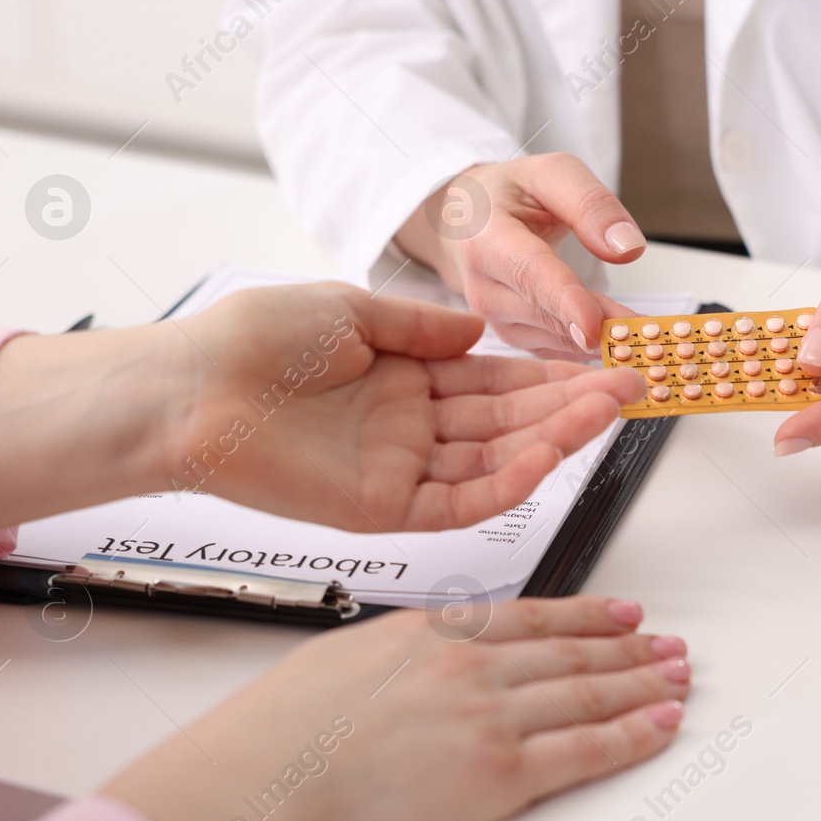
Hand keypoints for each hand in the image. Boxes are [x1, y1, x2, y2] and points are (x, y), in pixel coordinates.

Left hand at [0, 283, 643, 532]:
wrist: (190, 389)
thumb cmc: (251, 342)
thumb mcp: (350, 310)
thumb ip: (421, 325)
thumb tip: (478, 327)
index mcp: (402, 379)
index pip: (494, 381)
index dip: (549, 372)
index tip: (600, 358)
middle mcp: (409, 428)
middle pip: (508, 422)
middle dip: (571, 403)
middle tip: (630, 385)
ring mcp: (400, 470)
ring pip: (497, 460)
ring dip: (555, 437)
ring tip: (609, 409)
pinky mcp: (385, 510)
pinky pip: (461, 501)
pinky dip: (508, 481)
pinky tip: (550, 454)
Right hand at [102, 595, 689, 820]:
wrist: (262, 784)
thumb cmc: (279, 733)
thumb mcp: (344, 659)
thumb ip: (402, 655)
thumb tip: (424, 661)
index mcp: (432, 632)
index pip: (531, 616)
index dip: (586, 614)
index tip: (621, 612)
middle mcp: (470, 665)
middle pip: (572, 652)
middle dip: (630, 648)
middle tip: (669, 642)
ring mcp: (490, 716)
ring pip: (589, 692)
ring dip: (643, 683)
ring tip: (679, 676)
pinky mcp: (498, 773)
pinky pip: (584, 750)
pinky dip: (631, 735)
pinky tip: (660, 724)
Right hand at [393, 154, 647, 357]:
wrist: (470, 221)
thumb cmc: (512, 194)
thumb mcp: (553, 174)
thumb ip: (590, 204)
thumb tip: (628, 248)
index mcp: (485, 237)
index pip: (530, 273)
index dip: (565, 301)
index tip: (597, 325)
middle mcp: (482, 286)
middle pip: (547, 313)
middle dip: (601, 328)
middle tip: (653, 340)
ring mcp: (494, 318)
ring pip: (554, 338)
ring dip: (602, 344)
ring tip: (648, 344)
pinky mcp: (511, 336)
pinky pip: (555, 350)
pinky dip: (591, 351)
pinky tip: (625, 348)